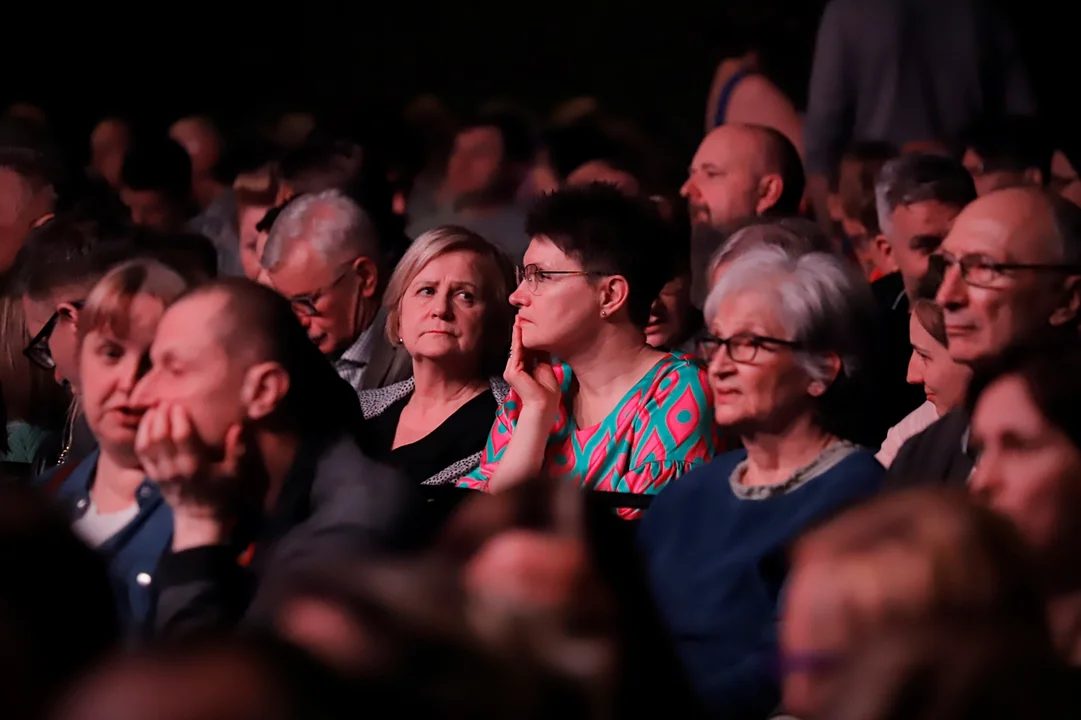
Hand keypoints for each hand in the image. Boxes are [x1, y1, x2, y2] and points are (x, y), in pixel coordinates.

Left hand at [135, 404, 255, 519]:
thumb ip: (237, 451)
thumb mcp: (235, 473)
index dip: (178, 417)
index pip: (181, 436)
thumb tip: (237, 427)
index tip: (179, 403)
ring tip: (154, 408)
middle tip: (165, 400)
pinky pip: (141, 453)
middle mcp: (174, 468)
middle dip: (161, 415)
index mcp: (195, 466)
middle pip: (160, 436)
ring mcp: (160, 472)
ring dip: (148, 423)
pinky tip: (146, 424)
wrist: (200, 518)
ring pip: (147, 443)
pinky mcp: (152, 475)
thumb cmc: (221, 493)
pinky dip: (141, 435)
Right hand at [504, 316, 560, 409]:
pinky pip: (516, 352)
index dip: (527, 335)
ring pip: (516, 347)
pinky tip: (520, 329)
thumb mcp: (545, 367)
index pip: (524, 348)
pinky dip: (518, 340)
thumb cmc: (547, 391)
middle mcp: (514, 368)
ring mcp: (511, 370)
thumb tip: (543, 340)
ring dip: (518, 332)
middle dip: (521, 330)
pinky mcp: (512, 371)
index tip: (530, 322)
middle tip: (522, 314)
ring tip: (519, 318)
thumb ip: (541, 355)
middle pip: (519, 346)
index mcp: (522, 368)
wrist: (545, 405)